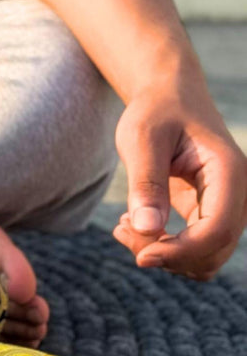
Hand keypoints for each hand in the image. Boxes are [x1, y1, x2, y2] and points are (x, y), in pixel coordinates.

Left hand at [113, 78, 246, 279]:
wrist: (169, 98)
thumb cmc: (155, 112)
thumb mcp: (142, 139)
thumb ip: (146, 183)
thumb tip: (147, 229)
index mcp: (229, 171)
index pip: (218, 229)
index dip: (181, 251)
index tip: (141, 257)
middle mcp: (236, 193)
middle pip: (213, 250)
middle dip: (166, 255)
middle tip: (121, 228)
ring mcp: (226, 206)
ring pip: (205, 257)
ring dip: (164, 255)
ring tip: (124, 225)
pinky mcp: (209, 213)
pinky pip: (194, 248)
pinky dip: (164, 249)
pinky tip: (134, 224)